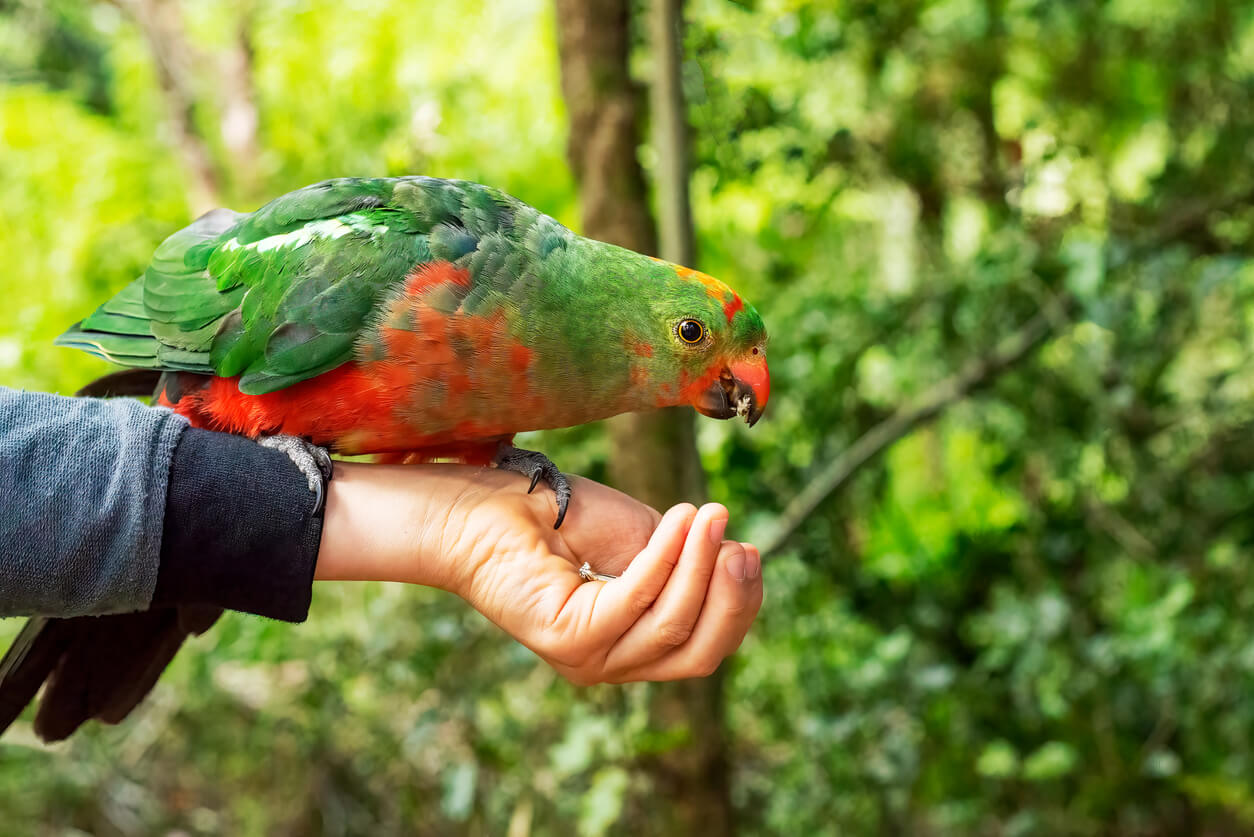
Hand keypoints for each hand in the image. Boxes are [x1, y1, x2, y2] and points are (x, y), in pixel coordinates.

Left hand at [316, 462, 763, 683]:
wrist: (480, 506)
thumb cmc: (554, 517)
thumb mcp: (639, 538)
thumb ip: (683, 560)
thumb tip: (738, 560)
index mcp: (630, 647)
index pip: (704, 649)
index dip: (737, 607)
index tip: (748, 550)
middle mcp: (610, 665)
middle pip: (698, 655)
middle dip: (731, 601)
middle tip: (742, 543)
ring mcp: (586, 659)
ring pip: (670, 628)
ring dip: (700, 566)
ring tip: (709, 516)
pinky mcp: (565, 638)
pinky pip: (634, 601)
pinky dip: (665, 559)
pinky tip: (681, 521)